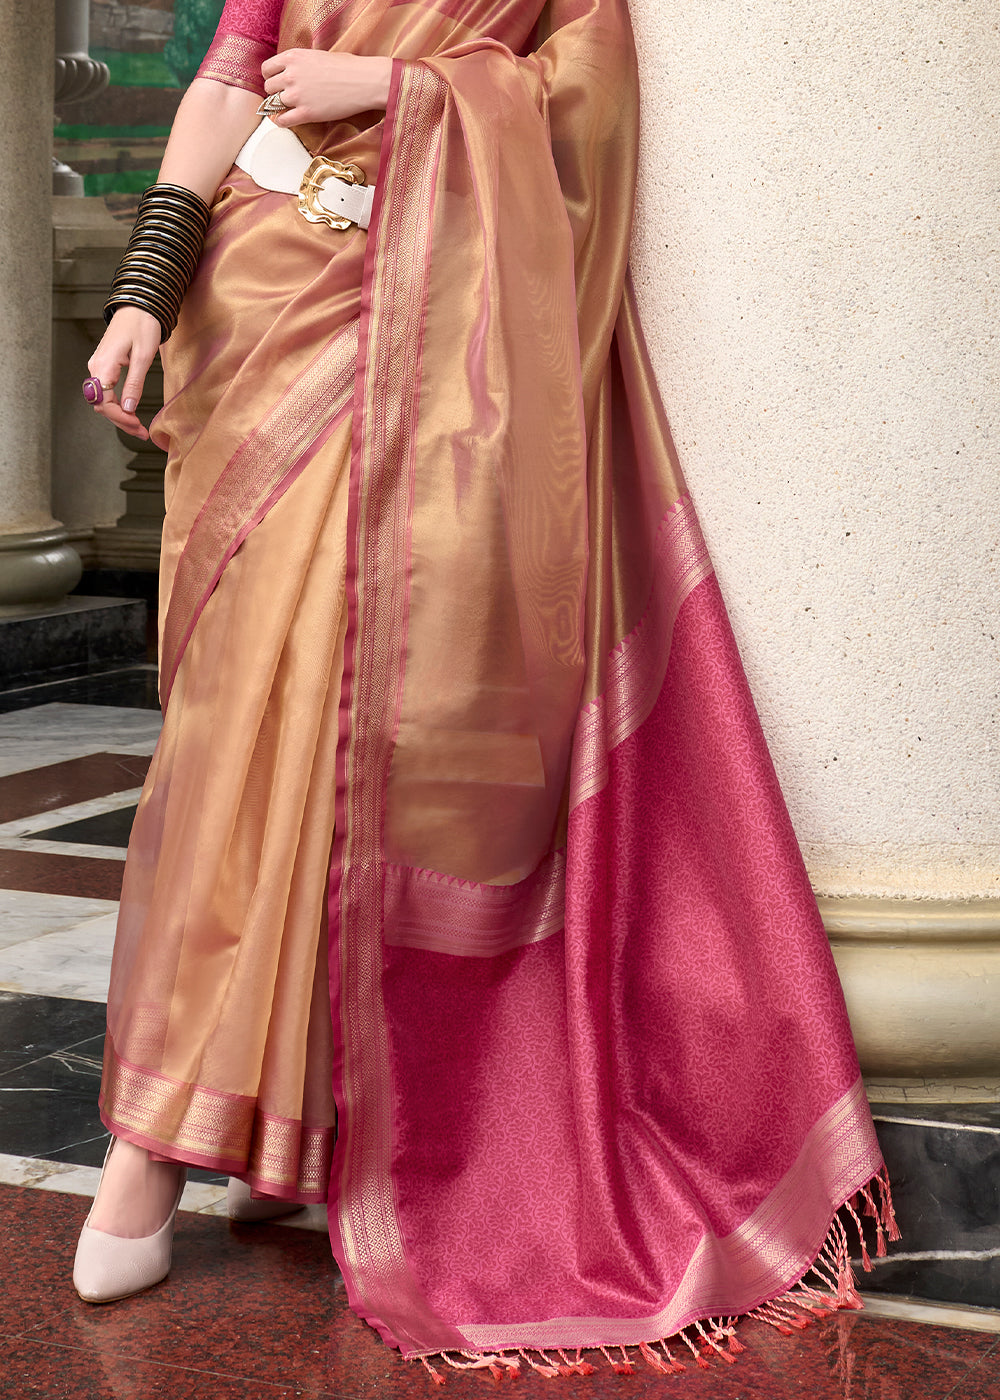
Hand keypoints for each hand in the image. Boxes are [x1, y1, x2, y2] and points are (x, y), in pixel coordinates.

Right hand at [86, 307, 160, 439]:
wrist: (139, 305)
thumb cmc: (142, 325)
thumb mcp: (143, 357)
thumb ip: (134, 384)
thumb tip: (128, 408)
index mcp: (103, 365)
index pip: (104, 402)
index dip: (120, 418)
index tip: (138, 426)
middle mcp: (96, 367)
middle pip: (102, 404)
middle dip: (121, 421)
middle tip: (142, 432)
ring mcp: (99, 366)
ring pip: (103, 399)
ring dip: (120, 415)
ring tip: (138, 426)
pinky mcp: (105, 365)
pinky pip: (106, 390)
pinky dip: (118, 404)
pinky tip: (130, 411)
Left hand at [260, 50, 391, 126]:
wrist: (363, 82)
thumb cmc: (347, 68)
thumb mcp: (317, 55)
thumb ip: (300, 63)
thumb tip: (292, 73)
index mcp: (293, 57)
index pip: (267, 69)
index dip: (271, 77)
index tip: (276, 82)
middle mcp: (291, 74)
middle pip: (268, 87)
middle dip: (275, 92)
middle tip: (285, 96)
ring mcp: (297, 95)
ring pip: (274, 104)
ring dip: (280, 107)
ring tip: (291, 107)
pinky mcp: (306, 113)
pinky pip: (282, 120)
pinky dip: (281, 121)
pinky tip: (286, 120)